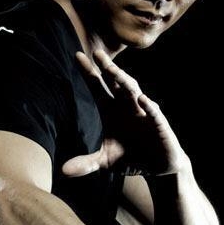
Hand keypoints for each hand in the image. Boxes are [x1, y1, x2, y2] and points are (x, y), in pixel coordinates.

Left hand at [62, 50, 186, 176]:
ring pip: (134, 92)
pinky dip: (149, 107)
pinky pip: (154, 114)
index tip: (77, 55)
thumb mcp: (106, 162)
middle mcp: (127, 107)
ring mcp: (144, 114)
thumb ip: (86, 163)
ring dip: (124, 81)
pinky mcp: (159, 125)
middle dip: (107, 69)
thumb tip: (64, 171)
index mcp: (112, 111)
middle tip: (97, 53)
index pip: (97, 88)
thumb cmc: (131, 158)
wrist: (158, 168)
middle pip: (116, 83)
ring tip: (112, 70)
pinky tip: (142, 99)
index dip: (89, 73)